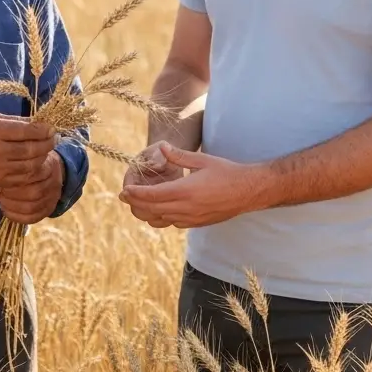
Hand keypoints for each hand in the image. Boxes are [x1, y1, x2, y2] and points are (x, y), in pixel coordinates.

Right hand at [0, 113, 55, 188]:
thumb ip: (14, 122)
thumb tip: (38, 122)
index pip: (25, 131)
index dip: (42, 130)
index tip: (51, 127)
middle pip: (30, 150)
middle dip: (47, 143)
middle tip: (54, 138)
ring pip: (29, 165)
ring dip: (42, 156)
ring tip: (47, 149)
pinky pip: (22, 178)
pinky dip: (33, 170)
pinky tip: (36, 162)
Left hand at [0, 151, 64, 223]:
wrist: (50, 172)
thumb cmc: (31, 164)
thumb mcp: (27, 158)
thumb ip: (16, 166)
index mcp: (49, 166)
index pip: (33, 175)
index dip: (14, 180)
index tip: (2, 180)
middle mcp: (53, 183)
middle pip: (33, 193)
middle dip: (12, 195)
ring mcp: (52, 199)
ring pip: (32, 207)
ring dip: (12, 206)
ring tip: (1, 200)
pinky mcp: (48, 210)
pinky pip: (32, 218)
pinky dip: (16, 216)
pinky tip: (5, 210)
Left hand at [118, 143, 275, 228]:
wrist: (248, 191)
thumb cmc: (227, 172)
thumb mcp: (203, 160)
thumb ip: (180, 155)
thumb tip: (162, 147)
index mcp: (187, 191)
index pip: (154, 196)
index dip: (136, 194)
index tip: (124, 190)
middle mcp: (187, 208)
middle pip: (153, 210)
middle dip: (136, 203)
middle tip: (123, 197)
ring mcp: (193, 219)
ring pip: (162, 219)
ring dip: (147, 212)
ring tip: (137, 204)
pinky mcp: (198, 223)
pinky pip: (174, 223)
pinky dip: (163, 217)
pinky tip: (160, 210)